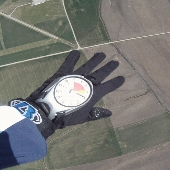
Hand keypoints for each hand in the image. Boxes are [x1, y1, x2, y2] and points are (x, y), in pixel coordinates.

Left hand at [9, 50, 123, 136]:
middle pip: (100, 73)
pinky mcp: (62, 73)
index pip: (108, 86)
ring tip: (102, 54)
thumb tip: (109, 113)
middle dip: (109, 67)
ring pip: (88, 65)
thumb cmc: (66, 117)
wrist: (47, 111)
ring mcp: (74, 76)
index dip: (115, 82)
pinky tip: (76, 52)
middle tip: (116, 62)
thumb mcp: (83, 118)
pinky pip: (69, 63)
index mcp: (92, 94)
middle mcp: (86, 83)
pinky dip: (72, 57)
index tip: (122, 78)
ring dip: (96, 60)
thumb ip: (96, 114)